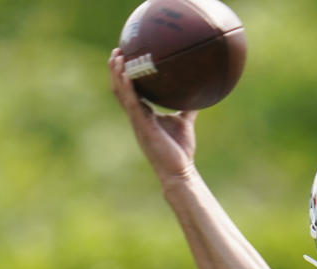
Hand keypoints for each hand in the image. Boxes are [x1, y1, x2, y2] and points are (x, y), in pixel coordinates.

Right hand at [108, 48, 197, 183]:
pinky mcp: (142, 126)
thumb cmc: (180, 150)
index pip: (130, 90)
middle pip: (120, 89)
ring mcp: (137, 121)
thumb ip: (188, 108)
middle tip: (117, 50)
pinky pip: (131, 103)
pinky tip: (127, 74)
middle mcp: (137, 116)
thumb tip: (200, 92)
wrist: (179, 170)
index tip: (126, 56)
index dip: (125, 75)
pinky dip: (128, 88)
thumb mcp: (184, 122)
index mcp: (144, 114)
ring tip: (117, 57)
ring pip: (121, 93)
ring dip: (117, 75)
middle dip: (116, 70)